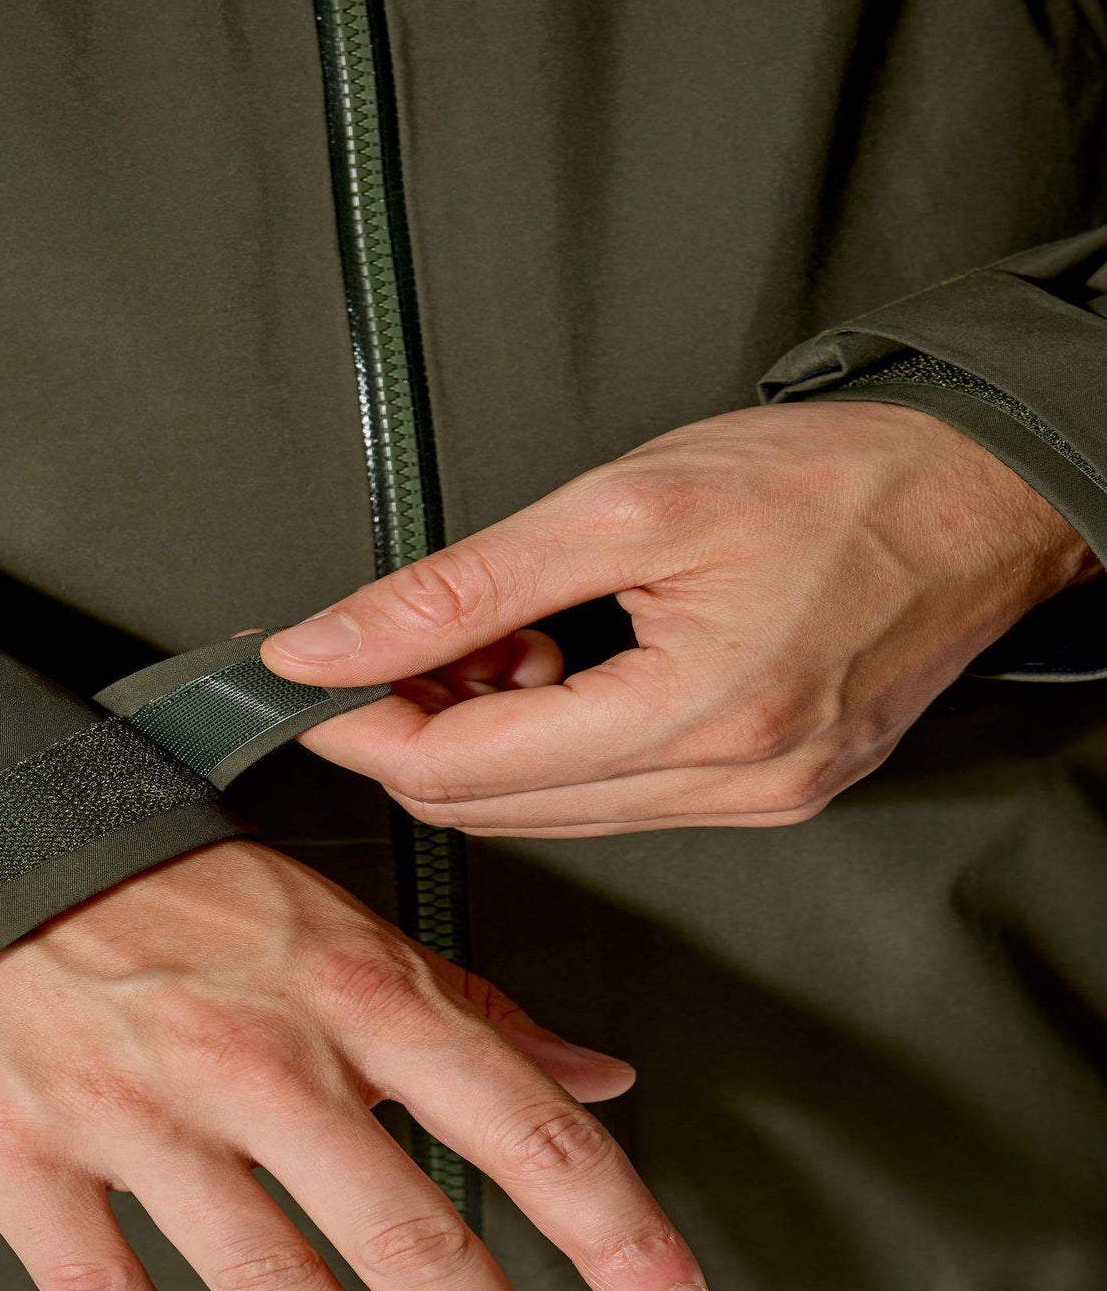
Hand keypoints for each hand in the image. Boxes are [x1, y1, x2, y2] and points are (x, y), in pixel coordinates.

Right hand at [0, 841, 708, 1290]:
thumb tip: (601, 1075)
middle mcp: (255, 1057)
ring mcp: (135, 1111)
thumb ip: (467, 1006)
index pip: (516, 1121)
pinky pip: (97, 1284)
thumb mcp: (329, 917)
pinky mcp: (24, 1153)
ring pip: (264, 1277)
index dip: (610, 1225)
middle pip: (403, 1227)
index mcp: (346, 987)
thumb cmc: (163, 879)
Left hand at [261, 402, 1098, 835]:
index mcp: (696, 717)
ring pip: (541, 810)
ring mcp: (751, 802)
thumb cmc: (839, 479)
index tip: (305, 675)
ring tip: (500, 639)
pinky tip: (563, 670)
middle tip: (396, 642)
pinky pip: (607, 798)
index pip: (459, 772)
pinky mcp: (765, 795)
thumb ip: (460, 585)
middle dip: (413, 729)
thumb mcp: (624, 501)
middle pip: (489, 806)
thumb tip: (330, 641)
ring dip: (483, 736)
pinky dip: (551, 743)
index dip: (359, 724)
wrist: (985, 495)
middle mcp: (726, 785)